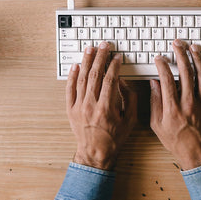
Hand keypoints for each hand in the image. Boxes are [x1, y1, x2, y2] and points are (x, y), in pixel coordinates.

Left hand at [66, 41, 136, 170]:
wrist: (95, 153)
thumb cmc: (114, 138)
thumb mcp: (130, 120)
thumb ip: (129, 99)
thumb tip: (123, 81)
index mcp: (106, 108)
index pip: (110, 80)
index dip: (114, 65)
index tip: (117, 57)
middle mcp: (90, 105)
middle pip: (95, 75)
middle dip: (100, 57)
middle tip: (103, 46)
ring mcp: (78, 107)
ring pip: (82, 79)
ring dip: (86, 62)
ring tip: (90, 49)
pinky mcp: (70, 109)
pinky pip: (70, 89)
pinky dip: (72, 76)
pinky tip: (75, 66)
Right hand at [150, 39, 200, 170]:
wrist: (197, 153)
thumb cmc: (176, 140)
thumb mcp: (157, 124)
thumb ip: (155, 102)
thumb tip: (154, 83)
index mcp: (172, 108)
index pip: (167, 80)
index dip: (163, 66)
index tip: (160, 58)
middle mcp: (188, 103)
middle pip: (186, 72)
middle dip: (181, 54)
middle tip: (177, 44)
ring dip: (197, 58)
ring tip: (192, 47)